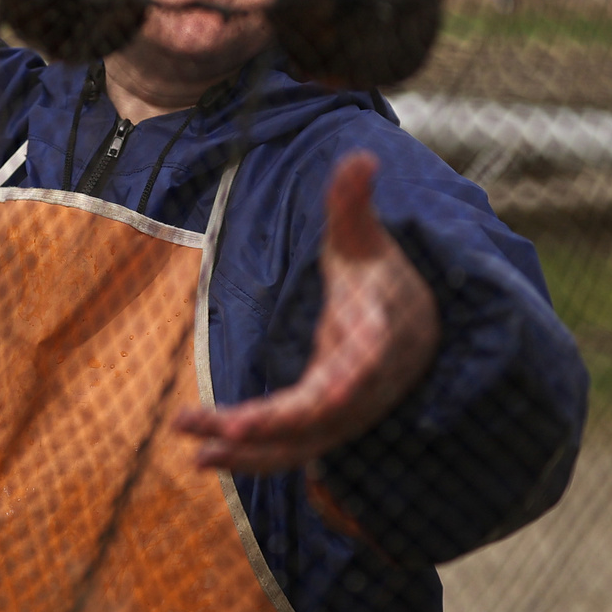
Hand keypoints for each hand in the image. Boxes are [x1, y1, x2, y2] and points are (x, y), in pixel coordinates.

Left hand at [175, 151, 438, 472]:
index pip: (354, 377)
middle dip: (267, 428)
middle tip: (213, 431)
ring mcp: (343, 415)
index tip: (298, 408)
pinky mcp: (323, 426)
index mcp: (376, 343)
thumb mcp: (366, 238)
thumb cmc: (382, 278)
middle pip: (316, 420)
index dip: (328, 396)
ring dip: (247, 453)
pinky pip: (288, 449)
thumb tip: (359, 156)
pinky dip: (251, 455)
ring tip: (195, 452)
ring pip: (298, 445)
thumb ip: (354, 203)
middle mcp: (362, 389)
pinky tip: (205, 453)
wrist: (416, 327)